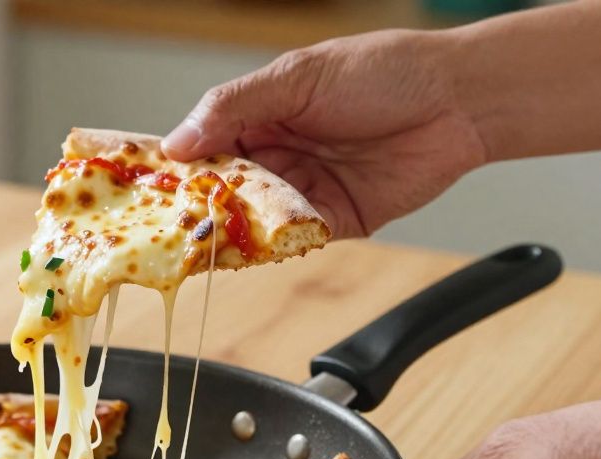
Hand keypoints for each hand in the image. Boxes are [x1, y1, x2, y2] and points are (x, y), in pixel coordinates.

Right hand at [162, 30, 486, 239]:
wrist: (460, 99)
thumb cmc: (384, 71)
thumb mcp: (298, 76)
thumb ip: (234, 106)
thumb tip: (177, 141)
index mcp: (259, 114)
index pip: (201, 144)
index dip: (172, 166)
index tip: (140, 185)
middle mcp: (276, 154)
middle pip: (220, 190)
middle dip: (195, 208)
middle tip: (166, 224)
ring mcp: (303, 189)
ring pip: (252, 220)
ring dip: (232, 230)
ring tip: (205, 239)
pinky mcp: (334, 220)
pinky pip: (294, 239)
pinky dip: (275, 244)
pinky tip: (256, 246)